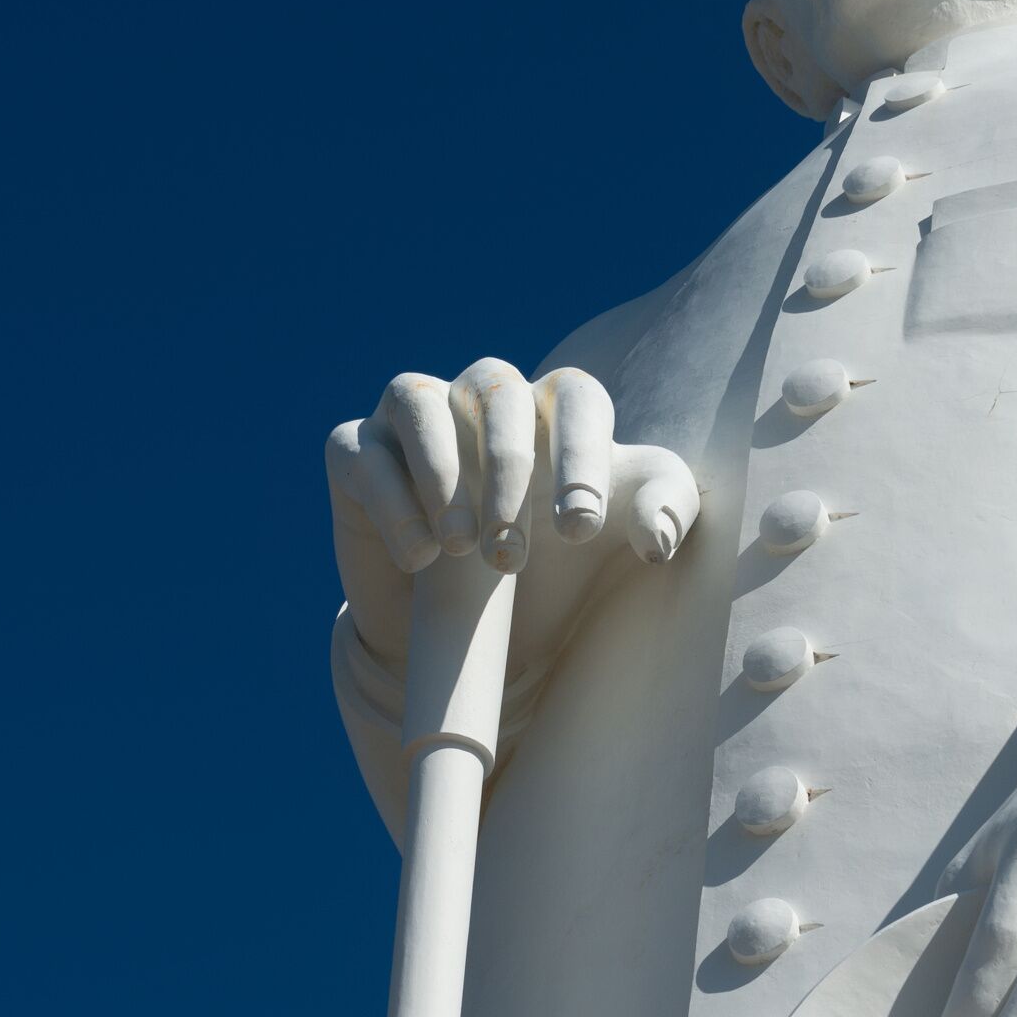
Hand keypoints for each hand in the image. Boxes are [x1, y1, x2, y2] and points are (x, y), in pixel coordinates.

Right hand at [324, 363, 697, 669]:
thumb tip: (660, 537)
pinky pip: (361, 451)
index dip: (580, 453)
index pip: (573, 395)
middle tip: (513, 554)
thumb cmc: (554, 564)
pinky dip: (391, 501)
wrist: (465, 626)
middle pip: (495, 389)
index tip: (580, 528)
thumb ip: (662, 516)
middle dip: (508, 470)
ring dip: (442, 470)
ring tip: (462, 547)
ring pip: (417, 398)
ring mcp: (411, 419)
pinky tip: (420, 558)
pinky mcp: (354, 452)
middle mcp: (479, 397)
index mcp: (550, 407)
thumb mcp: (617, 537)